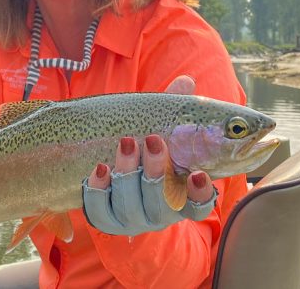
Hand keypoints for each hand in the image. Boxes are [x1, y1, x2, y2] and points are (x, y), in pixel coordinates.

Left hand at [82, 75, 217, 235]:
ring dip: (128, 174)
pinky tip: (100, 169)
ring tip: (125, 143)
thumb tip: (186, 81)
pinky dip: (99, 190)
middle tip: (152, 140)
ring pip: (131, 207)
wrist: (101, 159)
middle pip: (161, 203)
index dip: (200, 194)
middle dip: (156, 171)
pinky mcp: (103, 218)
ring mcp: (130, 218)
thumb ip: (172, 110)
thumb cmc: (141, 146)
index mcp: (178, 195)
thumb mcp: (157, 127)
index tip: (197, 173)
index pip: (198, 206)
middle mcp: (158, 213)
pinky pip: (99, 212)